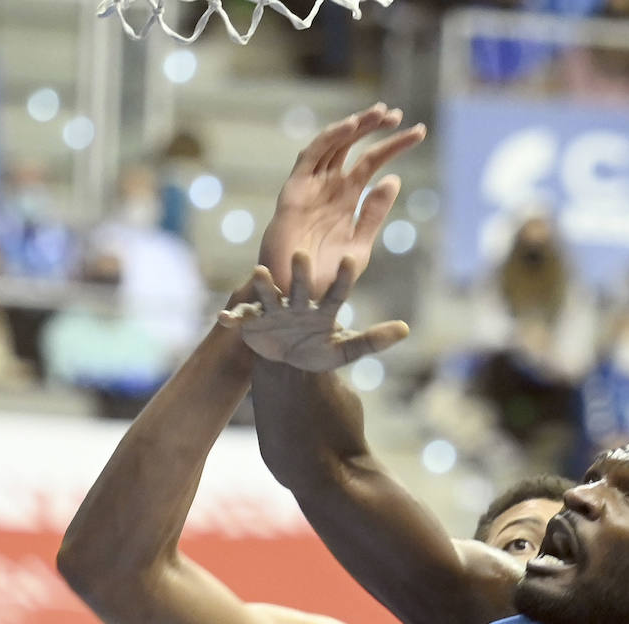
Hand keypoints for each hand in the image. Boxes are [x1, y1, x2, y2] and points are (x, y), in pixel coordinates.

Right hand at [219, 253, 408, 370]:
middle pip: (301, 287)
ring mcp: (274, 311)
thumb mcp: (346, 350)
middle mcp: (298, 303)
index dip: (343, 278)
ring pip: (270, 296)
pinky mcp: (253, 322)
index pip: (337, 292)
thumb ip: (373, 341)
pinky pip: (241, 320)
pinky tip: (223, 318)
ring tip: (259, 274)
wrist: (287, 361)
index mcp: (323, 309)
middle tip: (302, 257)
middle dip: (301, 274)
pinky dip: (232, 319)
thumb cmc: (318, 351)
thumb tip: (405, 329)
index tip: (351, 260)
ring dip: (265, 286)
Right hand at [260, 104, 425, 293]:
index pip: (373, 162)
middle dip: (375, 127)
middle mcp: (330, 186)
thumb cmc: (326, 277)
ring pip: (334, 144)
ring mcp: (311, 186)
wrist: (297, 295)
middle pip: (354, 146)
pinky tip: (351, 126)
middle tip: (398, 114)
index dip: (394, 145)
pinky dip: (330, 139)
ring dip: (355, 126)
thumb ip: (374, 214)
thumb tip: (393, 179)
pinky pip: (311, 156)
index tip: (419, 132)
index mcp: (347, 198)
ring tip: (379, 113)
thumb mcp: (360, 244)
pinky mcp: (294, 190)